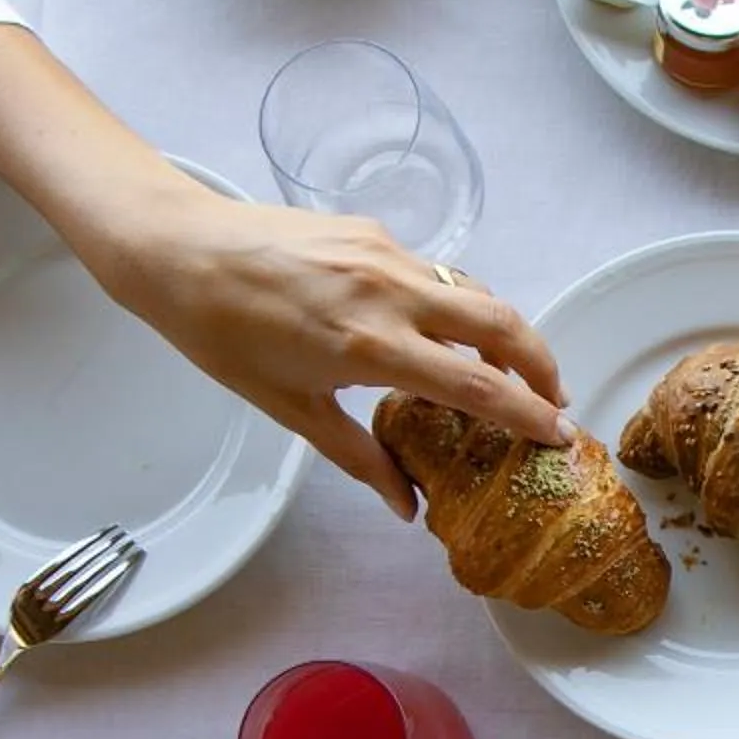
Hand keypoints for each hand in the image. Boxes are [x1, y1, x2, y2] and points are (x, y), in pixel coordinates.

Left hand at [78, 185, 567, 517]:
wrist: (178, 251)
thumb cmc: (222, 335)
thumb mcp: (291, 409)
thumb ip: (360, 456)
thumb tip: (406, 506)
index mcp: (371, 346)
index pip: (478, 386)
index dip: (529, 415)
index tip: (560, 437)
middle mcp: (391, 293)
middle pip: (501, 325)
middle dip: (542, 363)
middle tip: (556, 400)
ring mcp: (385, 254)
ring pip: (473, 292)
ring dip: (504, 332)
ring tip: (509, 369)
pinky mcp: (372, 232)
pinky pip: (435, 272)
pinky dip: (456, 304)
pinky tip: (441, 330)